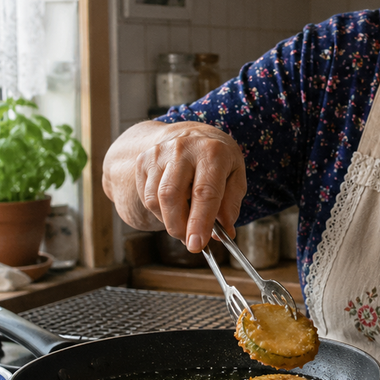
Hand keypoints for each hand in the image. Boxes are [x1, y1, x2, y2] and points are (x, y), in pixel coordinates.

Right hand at [105, 121, 246, 250]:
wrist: (191, 134)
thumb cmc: (217, 158)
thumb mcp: (235, 175)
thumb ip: (231, 204)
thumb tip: (225, 231)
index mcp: (212, 152)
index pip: (204, 193)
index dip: (200, 222)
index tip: (197, 245)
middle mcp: (183, 149)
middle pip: (172, 197)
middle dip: (179, 227)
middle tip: (190, 243)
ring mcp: (159, 153)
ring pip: (156, 200)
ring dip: (170, 221)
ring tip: (185, 223)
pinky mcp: (144, 161)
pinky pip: (147, 196)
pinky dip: (160, 211)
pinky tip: (174, 207)